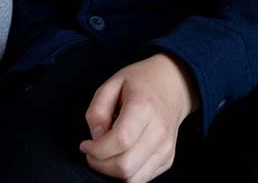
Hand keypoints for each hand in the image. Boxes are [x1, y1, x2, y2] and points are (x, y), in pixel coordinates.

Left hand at [79, 53, 197, 182]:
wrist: (173, 86)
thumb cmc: (139, 83)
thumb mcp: (111, 84)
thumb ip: (98, 110)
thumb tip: (96, 138)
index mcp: (144, 108)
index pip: (120, 141)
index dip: (97, 149)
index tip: (85, 144)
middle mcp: (159, 131)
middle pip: (125, 165)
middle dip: (100, 164)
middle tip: (92, 152)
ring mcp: (166, 148)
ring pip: (134, 178)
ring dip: (112, 172)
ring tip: (106, 153)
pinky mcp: (168, 159)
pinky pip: (142, 178)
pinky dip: (126, 173)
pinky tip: (121, 154)